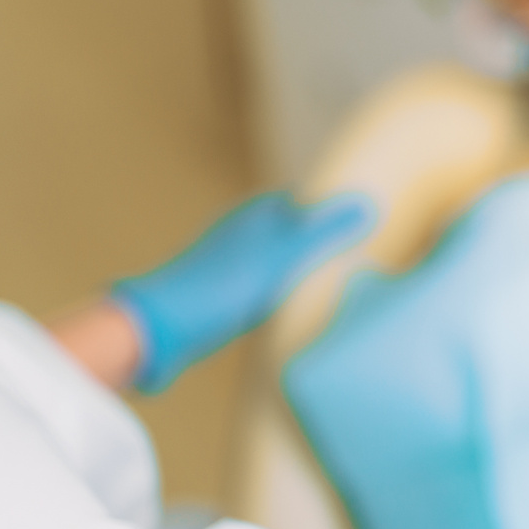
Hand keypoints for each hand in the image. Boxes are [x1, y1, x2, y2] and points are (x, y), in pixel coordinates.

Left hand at [111, 190, 374, 391]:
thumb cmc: (219, 287)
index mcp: (252, 216)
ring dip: (296, 265)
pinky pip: (258, 284)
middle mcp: (237, 234)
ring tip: (330, 281)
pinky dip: (279, 290)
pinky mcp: (216, 295)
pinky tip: (290, 309)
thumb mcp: (282, 258)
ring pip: (271, 257)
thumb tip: (368, 205)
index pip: (299, 200)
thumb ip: (324, 234)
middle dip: (315, 236)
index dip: (328, 206)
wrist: (159, 329)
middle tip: (354, 251)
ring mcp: (224, 265)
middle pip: (285, 228)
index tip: (361, 216)